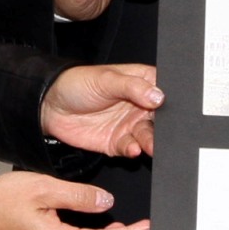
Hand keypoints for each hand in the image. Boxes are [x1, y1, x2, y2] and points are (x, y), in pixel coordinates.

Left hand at [41, 62, 163, 159]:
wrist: (49, 106)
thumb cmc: (77, 83)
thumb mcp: (106, 79)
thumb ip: (133, 87)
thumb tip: (158, 96)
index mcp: (141, 83)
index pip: (165, 91)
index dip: (173, 100)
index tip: (179, 108)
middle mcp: (140, 106)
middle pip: (161, 118)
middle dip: (165, 127)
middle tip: (167, 133)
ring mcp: (129, 125)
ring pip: (149, 136)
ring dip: (151, 141)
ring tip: (150, 144)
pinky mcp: (118, 142)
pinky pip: (131, 148)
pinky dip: (133, 150)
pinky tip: (133, 148)